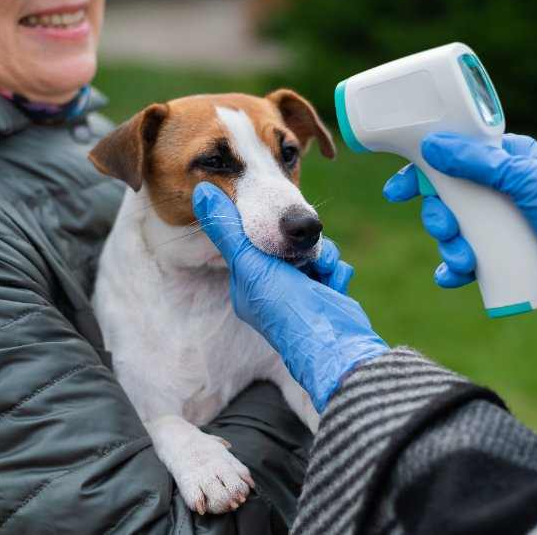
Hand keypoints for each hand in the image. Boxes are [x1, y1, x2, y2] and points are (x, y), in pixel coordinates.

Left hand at [192, 182, 387, 411]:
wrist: (333, 343)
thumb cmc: (287, 307)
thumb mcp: (250, 263)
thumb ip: (227, 228)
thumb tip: (200, 192)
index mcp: (248, 284)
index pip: (254, 243)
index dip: (268, 231)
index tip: (278, 228)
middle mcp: (273, 289)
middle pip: (287, 244)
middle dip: (302, 245)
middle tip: (305, 253)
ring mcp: (302, 293)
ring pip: (313, 252)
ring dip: (323, 257)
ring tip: (322, 270)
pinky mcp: (327, 294)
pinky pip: (332, 267)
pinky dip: (336, 272)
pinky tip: (333, 284)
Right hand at [383, 132, 536, 347]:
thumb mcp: (526, 180)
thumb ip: (479, 162)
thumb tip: (432, 144)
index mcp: (506, 160)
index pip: (452, 157)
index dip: (420, 172)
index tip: (396, 190)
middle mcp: (499, 188)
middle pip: (446, 197)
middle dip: (437, 216)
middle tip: (445, 228)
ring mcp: (500, 223)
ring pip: (454, 230)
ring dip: (448, 245)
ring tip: (463, 260)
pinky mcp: (501, 254)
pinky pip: (465, 260)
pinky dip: (453, 269)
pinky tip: (453, 277)